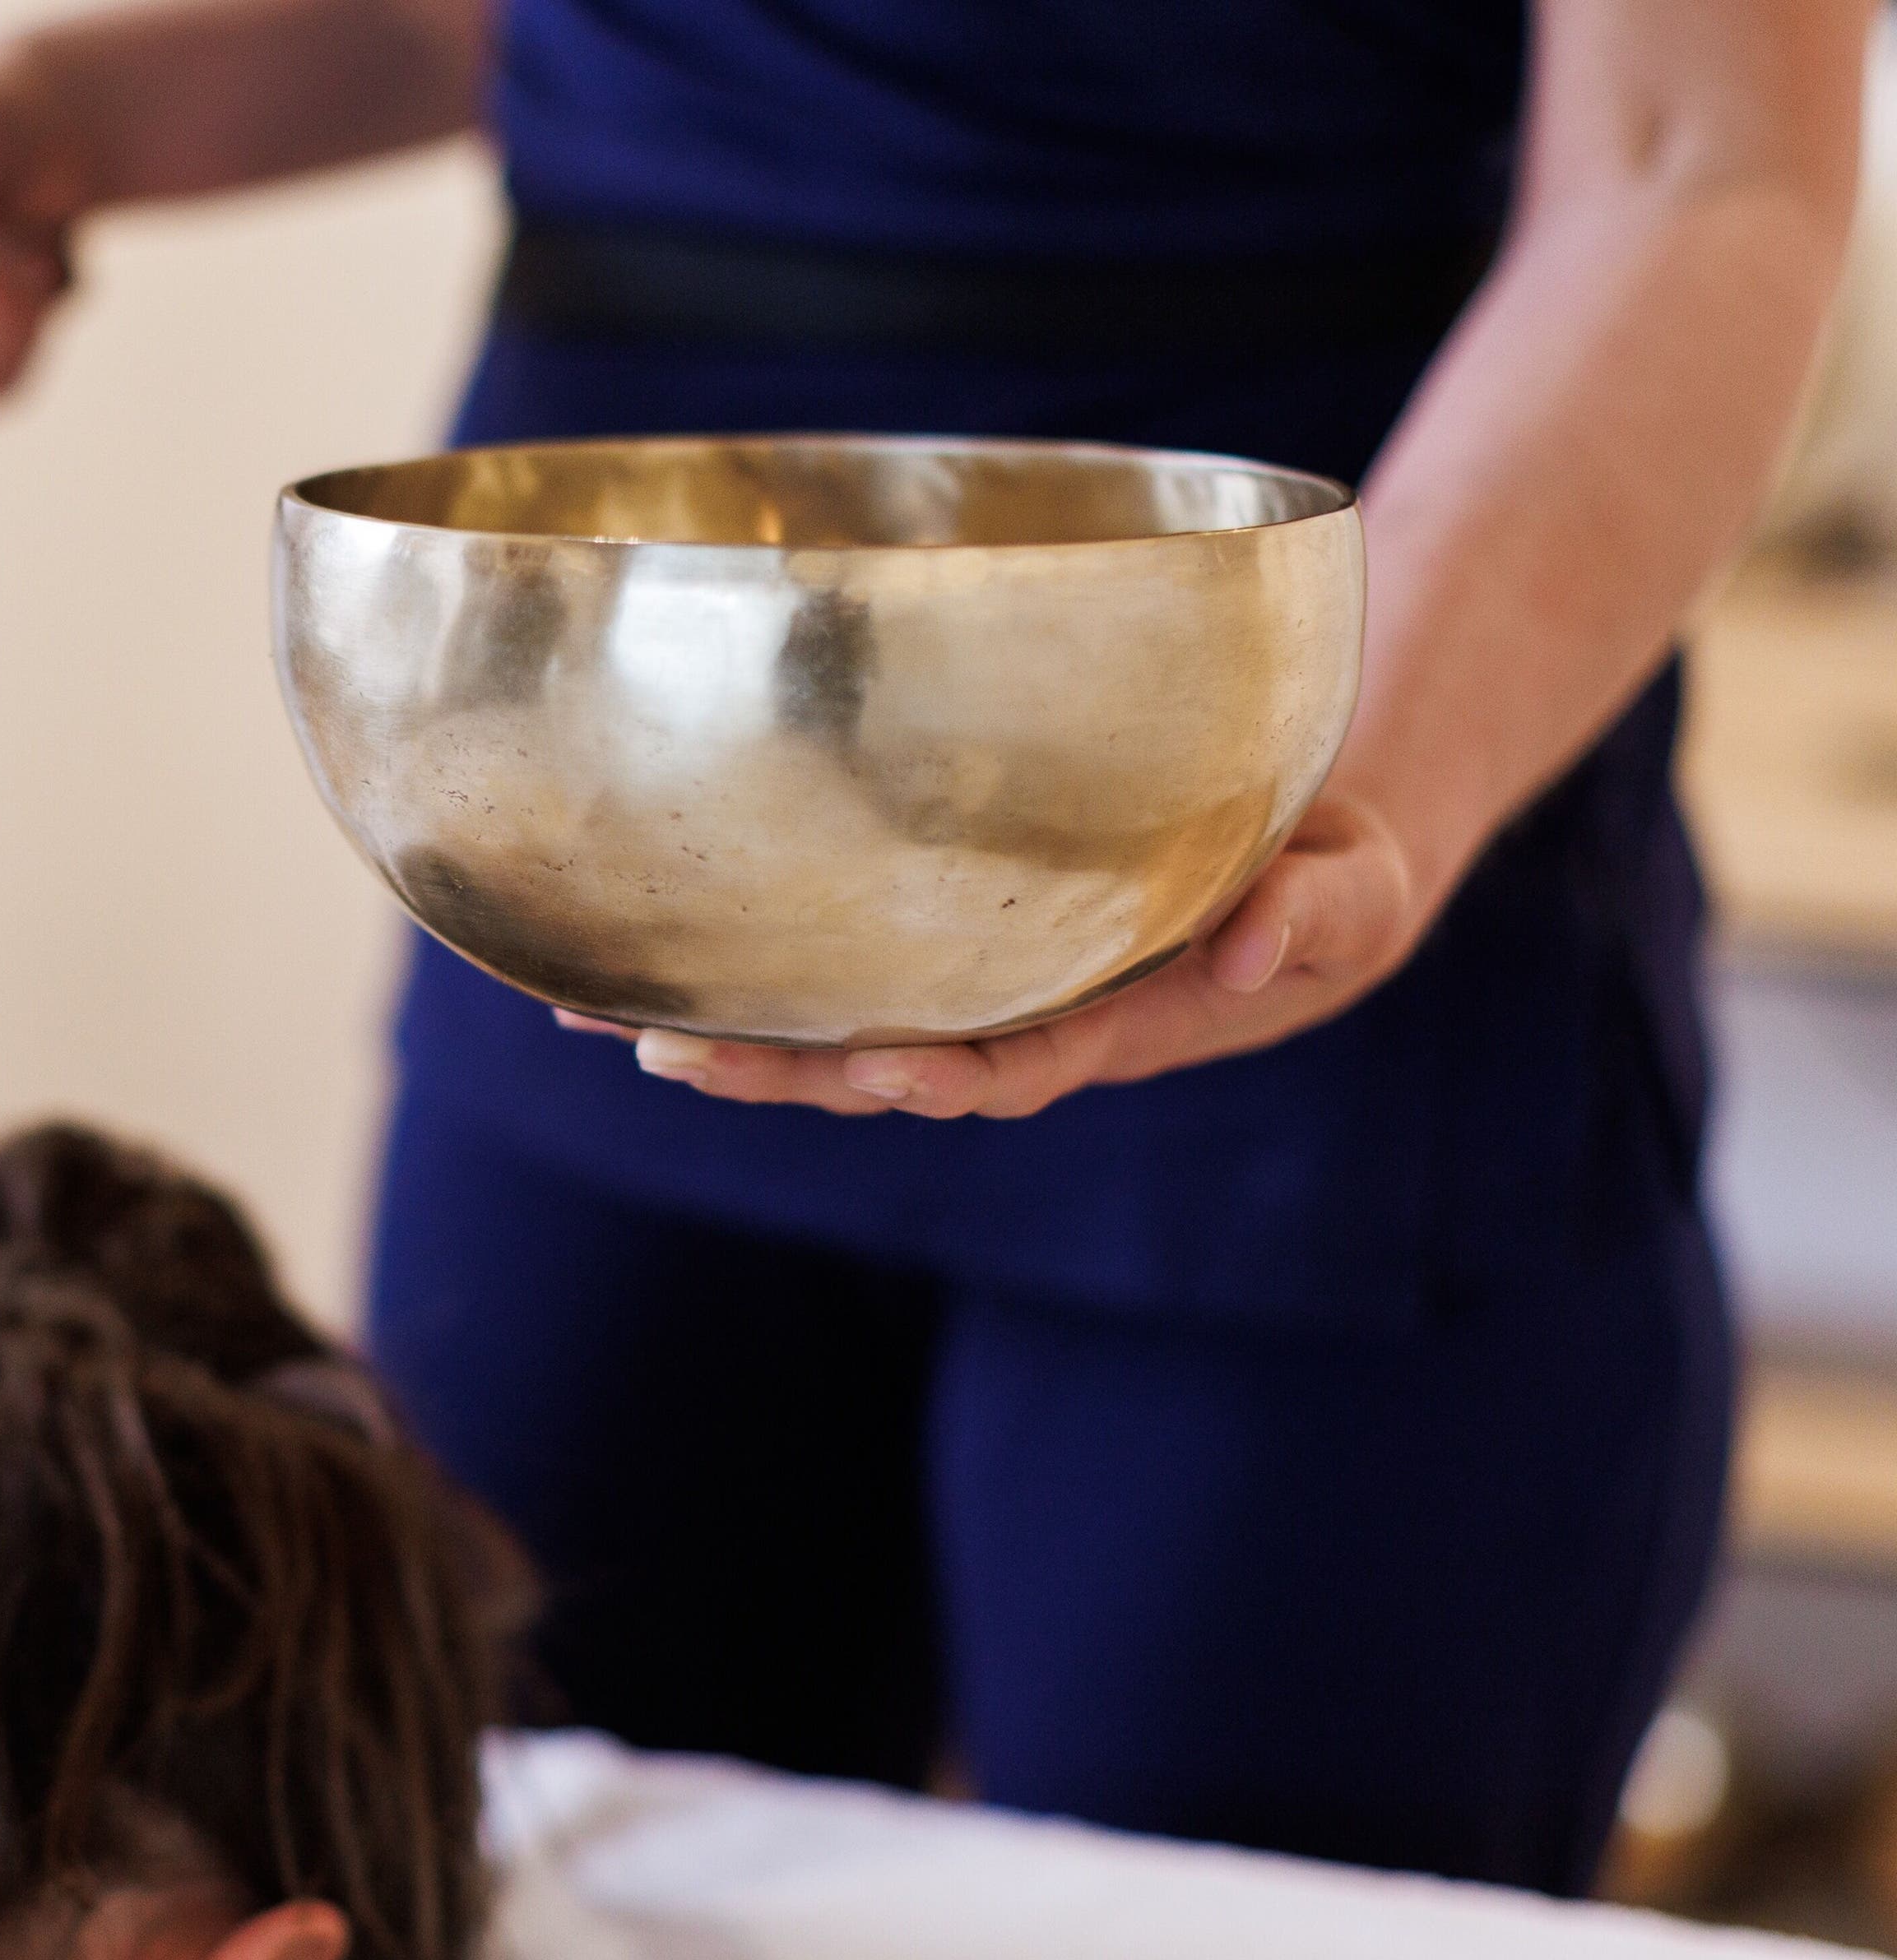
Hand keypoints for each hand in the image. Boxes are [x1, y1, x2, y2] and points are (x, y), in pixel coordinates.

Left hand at [590, 790, 1436, 1119]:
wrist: (1302, 876)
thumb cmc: (1329, 881)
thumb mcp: (1353, 892)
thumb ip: (1317, 911)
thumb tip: (1249, 945)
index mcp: (1120, 1023)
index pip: (1019, 1064)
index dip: (945, 1072)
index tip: (876, 1067)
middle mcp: (1030, 1027)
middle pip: (888, 1069)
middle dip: (785, 1073)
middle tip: (679, 1058)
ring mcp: (980, 999)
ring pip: (839, 1038)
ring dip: (732, 1043)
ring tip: (615, 1030)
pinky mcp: (948, 958)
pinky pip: (834, 981)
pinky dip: (743, 986)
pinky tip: (641, 974)